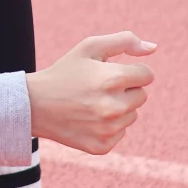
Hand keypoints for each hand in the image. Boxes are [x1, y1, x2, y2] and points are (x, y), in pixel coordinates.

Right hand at [26, 32, 156, 154]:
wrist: (33, 105)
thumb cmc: (65, 72)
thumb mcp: (89, 47)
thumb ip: (124, 41)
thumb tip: (153, 48)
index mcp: (113, 79)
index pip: (147, 74)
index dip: (130, 70)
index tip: (109, 72)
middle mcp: (114, 107)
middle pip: (141, 95)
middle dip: (125, 89)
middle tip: (97, 88)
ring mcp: (108, 129)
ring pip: (132, 115)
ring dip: (118, 108)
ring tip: (91, 103)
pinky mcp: (102, 146)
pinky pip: (120, 133)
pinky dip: (108, 126)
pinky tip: (87, 119)